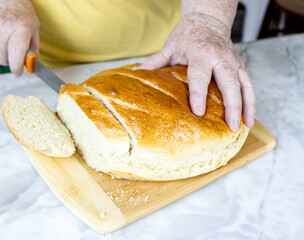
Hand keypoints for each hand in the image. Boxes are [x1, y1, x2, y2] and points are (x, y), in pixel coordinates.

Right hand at [0, 0, 39, 75]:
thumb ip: (34, 44)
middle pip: (3, 58)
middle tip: (15, 58)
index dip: (17, 67)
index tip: (18, 72)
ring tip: (7, 42)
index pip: (17, 53)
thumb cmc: (20, 9)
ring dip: (2, 53)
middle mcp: (3, 29)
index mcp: (21, 28)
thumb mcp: (34, 25)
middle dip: (10, 62)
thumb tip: (34, 60)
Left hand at [135, 12, 254, 131]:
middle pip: (229, 83)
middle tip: (230, 126)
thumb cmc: (187, 34)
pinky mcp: (240, 65)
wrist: (208, 19)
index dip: (199, 95)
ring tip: (244, 126)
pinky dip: (251, 101)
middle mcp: (220, 57)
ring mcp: (233, 61)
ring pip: (244, 85)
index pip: (200, 77)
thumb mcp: (170, 46)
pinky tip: (249, 117)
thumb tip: (137, 75)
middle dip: (231, 106)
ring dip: (246, 107)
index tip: (198, 112)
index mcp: (200, 54)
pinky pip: (249, 84)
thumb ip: (155, 62)